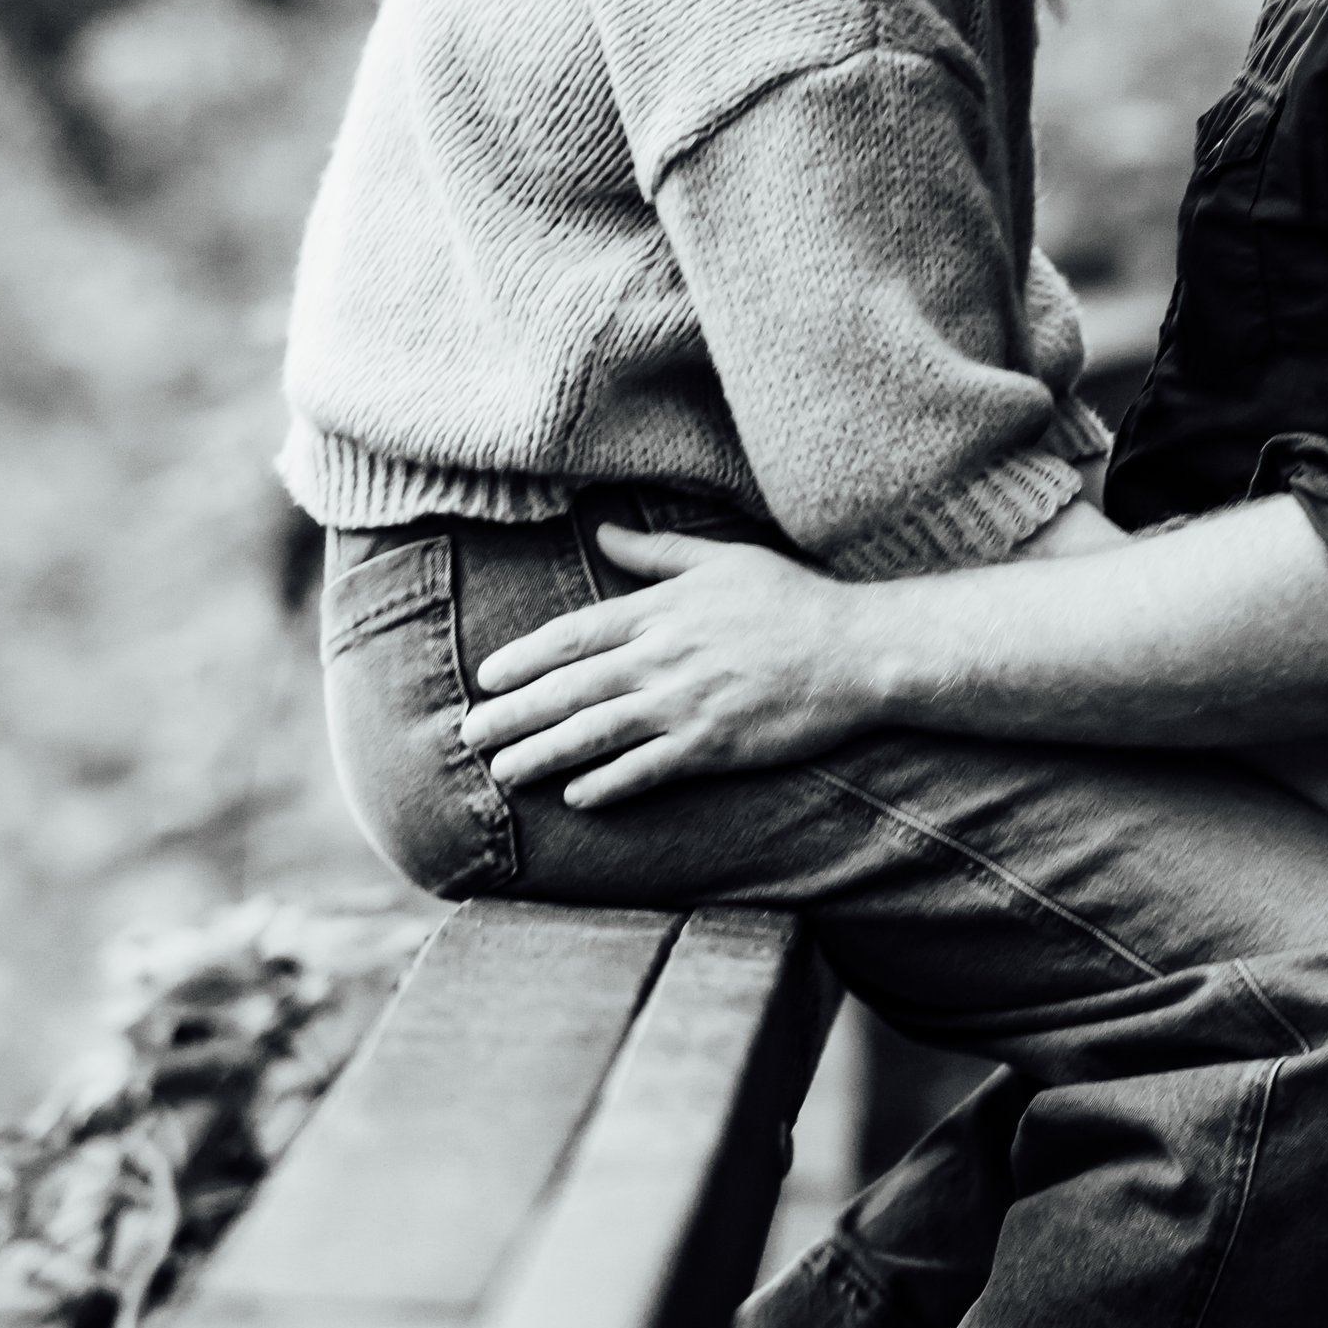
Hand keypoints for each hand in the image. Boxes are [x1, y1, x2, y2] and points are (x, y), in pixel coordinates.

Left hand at [459, 525, 881, 803]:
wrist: (857, 652)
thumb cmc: (793, 601)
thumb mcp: (723, 560)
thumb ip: (656, 553)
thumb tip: (601, 530)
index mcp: (661, 612)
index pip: (574, 636)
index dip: (523, 659)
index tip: (486, 678)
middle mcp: (663, 658)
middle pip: (570, 689)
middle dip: (513, 714)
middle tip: (469, 734)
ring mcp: (686, 705)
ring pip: (597, 733)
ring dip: (544, 754)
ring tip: (504, 773)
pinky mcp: (714, 745)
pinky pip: (648, 769)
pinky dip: (609, 784)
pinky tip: (577, 797)